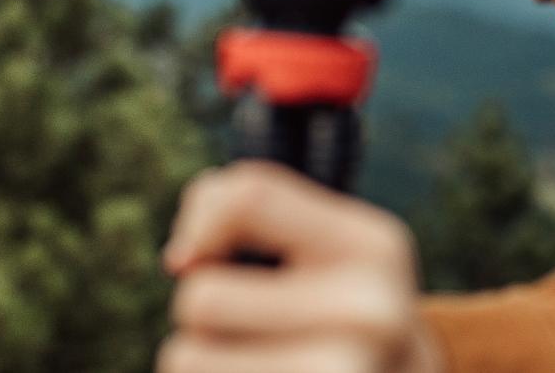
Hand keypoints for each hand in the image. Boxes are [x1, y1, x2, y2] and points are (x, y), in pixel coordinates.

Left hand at [157, 160, 442, 372]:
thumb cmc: (338, 304)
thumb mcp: (325, 241)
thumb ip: (249, 212)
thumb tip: (181, 261)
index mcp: (373, 246)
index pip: (250, 198)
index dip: (201, 222)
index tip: (199, 255)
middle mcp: (368, 312)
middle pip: (202, 298)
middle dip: (203, 312)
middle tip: (254, 326)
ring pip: (187, 356)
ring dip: (203, 358)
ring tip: (257, 359)